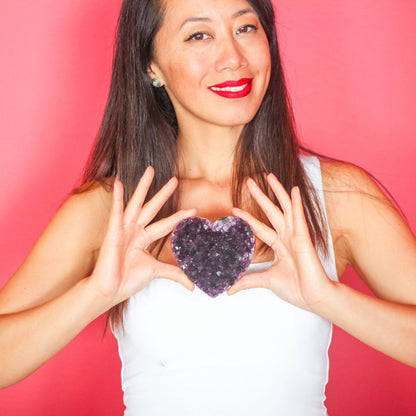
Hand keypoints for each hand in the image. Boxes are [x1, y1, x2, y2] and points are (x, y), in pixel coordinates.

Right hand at [88, 167, 195, 306]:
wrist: (110, 290)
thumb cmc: (127, 280)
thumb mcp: (156, 272)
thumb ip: (175, 274)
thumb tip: (192, 285)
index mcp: (144, 239)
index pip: (166, 224)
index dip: (179, 216)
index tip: (193, 210)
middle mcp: (134, 231)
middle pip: (153, 207)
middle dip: (164, 193)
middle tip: (175, 179)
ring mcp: (123, 229)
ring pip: (136, 203)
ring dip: (143, 186)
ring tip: (150, 170)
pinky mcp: (112, 232)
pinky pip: (116, 212)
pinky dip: (118, 198)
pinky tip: (120, 184)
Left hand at [228, 174, 333, 311]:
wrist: (313, 297)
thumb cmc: (296, 288)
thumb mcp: (266, 281)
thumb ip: (248, 281)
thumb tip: (229, 289)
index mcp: (279, 245)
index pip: (259, 227)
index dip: (247, 218)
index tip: (234, 209)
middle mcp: (287, 237)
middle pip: (271, 211)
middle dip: (260, 196)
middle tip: (249, 181)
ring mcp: (296, 236)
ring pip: (285, 208)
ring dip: (278, 191)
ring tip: (269, 176)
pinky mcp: (304, 238)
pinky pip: (299, 217)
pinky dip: (297, 203)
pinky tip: (294, 190)